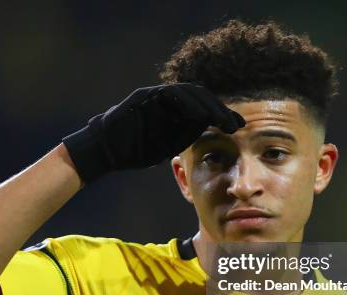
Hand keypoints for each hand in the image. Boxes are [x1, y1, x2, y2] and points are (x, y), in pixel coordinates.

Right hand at [62, 83, 244, 182]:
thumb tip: (213, 128)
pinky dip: (187, 103)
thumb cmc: (136, 150)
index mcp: (175, 110)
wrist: (107, 151)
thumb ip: (188, 133)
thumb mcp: (169, 144)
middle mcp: (168, 99)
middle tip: (235, 125)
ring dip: (208, 106)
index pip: (204, 106)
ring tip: (222, 121)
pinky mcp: (145, 96)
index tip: (239, 126)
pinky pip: (170, 94)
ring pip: (189, 92)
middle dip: (220, 110)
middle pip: (201, 96)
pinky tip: (200, 116)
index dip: (222, 115)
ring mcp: (156, 95)